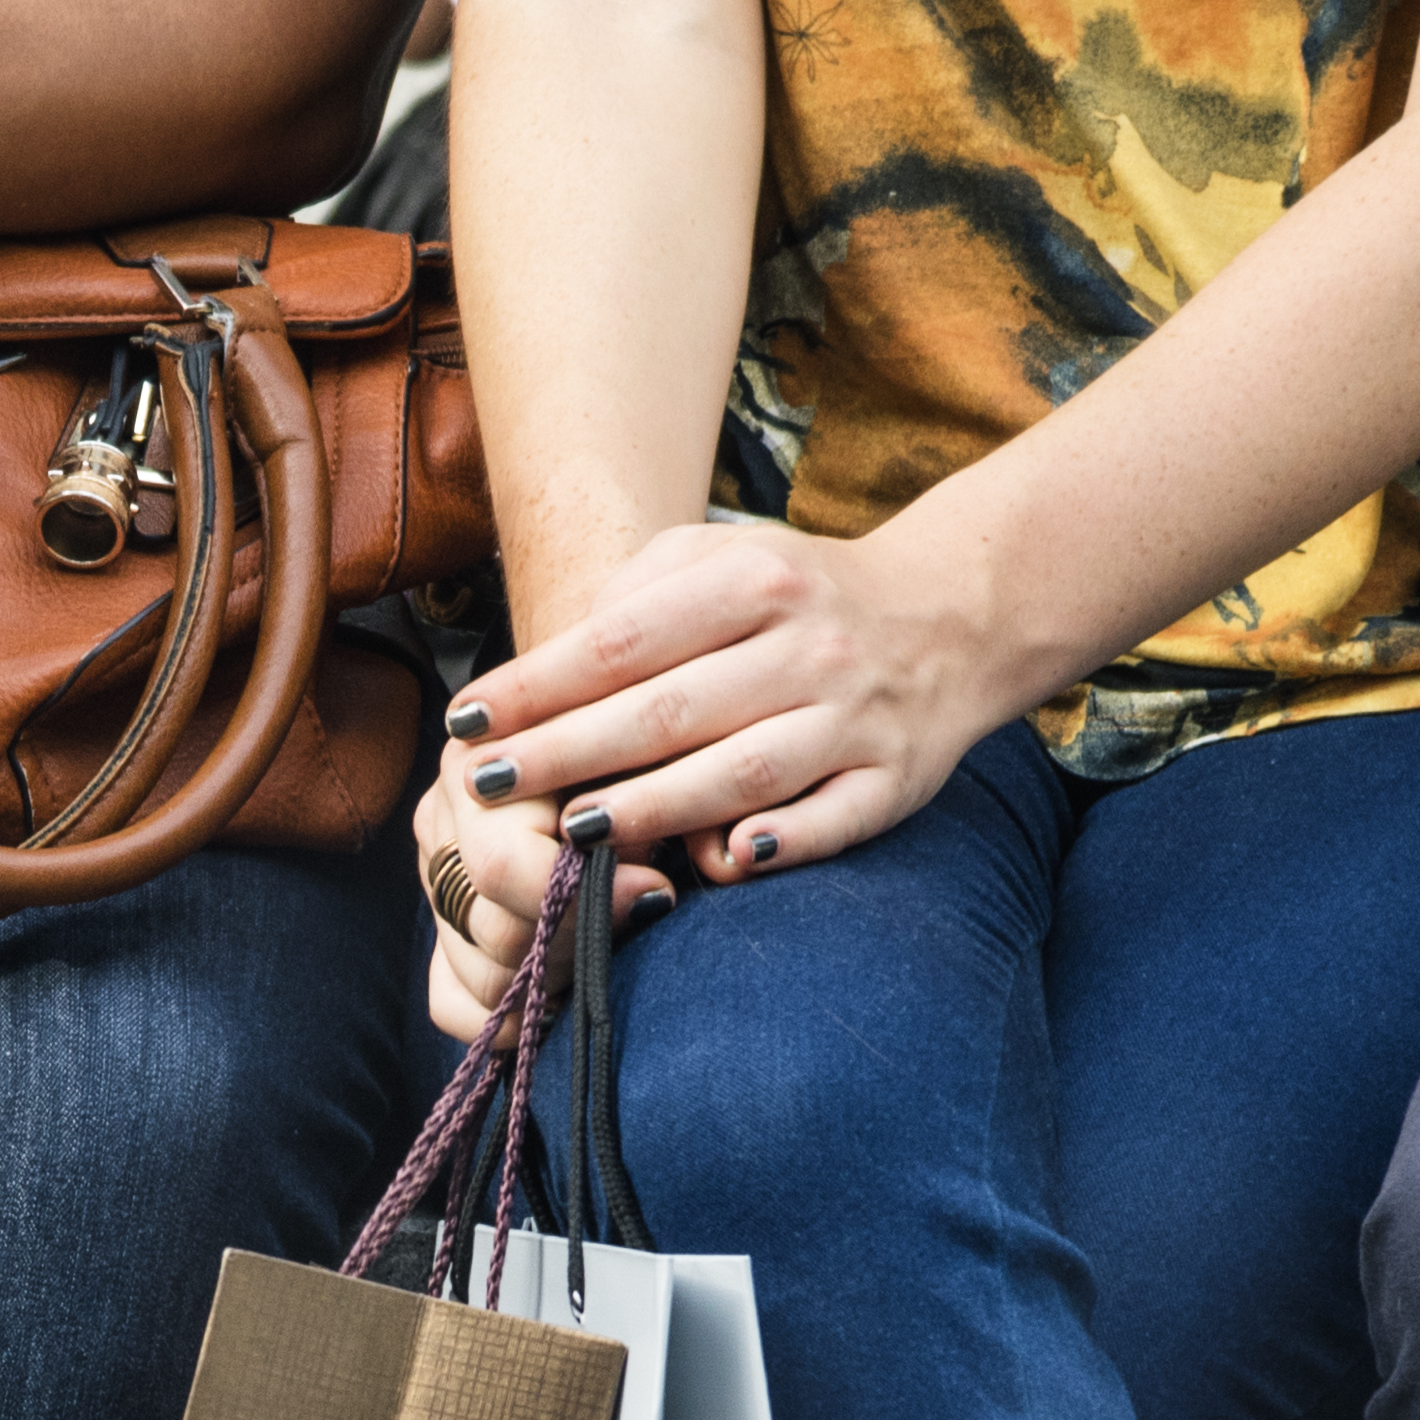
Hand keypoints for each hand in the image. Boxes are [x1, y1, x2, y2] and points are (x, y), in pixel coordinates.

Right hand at [402, 743, 679, 1043]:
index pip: (499, 865)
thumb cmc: (661, 744)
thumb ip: (650, 804)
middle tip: (640, 915)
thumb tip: (651, 893)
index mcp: (479, 756)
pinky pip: (453, 1004)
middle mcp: (443, 816)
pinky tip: (567, 993)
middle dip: (576, 941)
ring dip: (557, 978)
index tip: (656, 892)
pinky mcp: (441, 930)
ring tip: (614, 939)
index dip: (580, 896)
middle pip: (490, 931)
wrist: (645, 739)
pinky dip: (512, 1018)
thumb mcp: (662, 753)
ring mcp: (436, 878)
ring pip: (479, 976)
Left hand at [424, 515, 1030, 959]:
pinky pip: (831, 821)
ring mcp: (854, 717)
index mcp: (756, 582)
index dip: (538, 684)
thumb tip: (549, 663)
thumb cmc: (800, 596)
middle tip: (487, 785)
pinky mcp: (893, 780)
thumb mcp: (723, 556)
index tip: (466, 720)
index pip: (624, 639)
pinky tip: (722, 863)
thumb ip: (640, 593)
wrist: (953, 615)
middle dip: (566, 752)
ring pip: (740, 772)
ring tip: (572, 833)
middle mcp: (808, 647)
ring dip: (652, 807)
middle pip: (667, 710)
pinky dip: (782, 843)